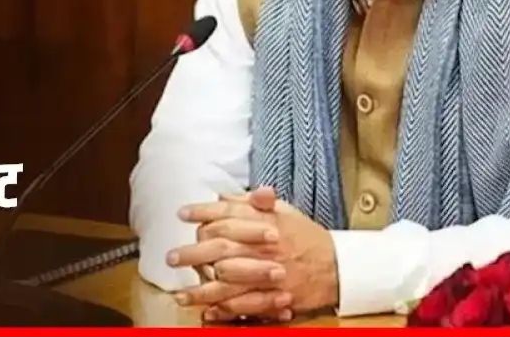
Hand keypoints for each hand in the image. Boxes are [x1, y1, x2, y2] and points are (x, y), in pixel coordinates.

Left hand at [172, 187, 340, 320]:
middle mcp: (265, 247)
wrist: (338, 266)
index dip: (203, 212)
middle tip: (171, 257)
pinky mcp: (274, 297)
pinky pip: (245, 305)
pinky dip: (224, 310)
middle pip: (222, 248)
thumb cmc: (307, 237)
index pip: (229, 214)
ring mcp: (268, 274)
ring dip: (201, 289)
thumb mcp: (285, 212)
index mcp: (267, 223)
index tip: (182, 214)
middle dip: (193, 252)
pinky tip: (207, 312)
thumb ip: (252, 204)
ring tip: (180, 293)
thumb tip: (223, 196)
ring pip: (229, 282)